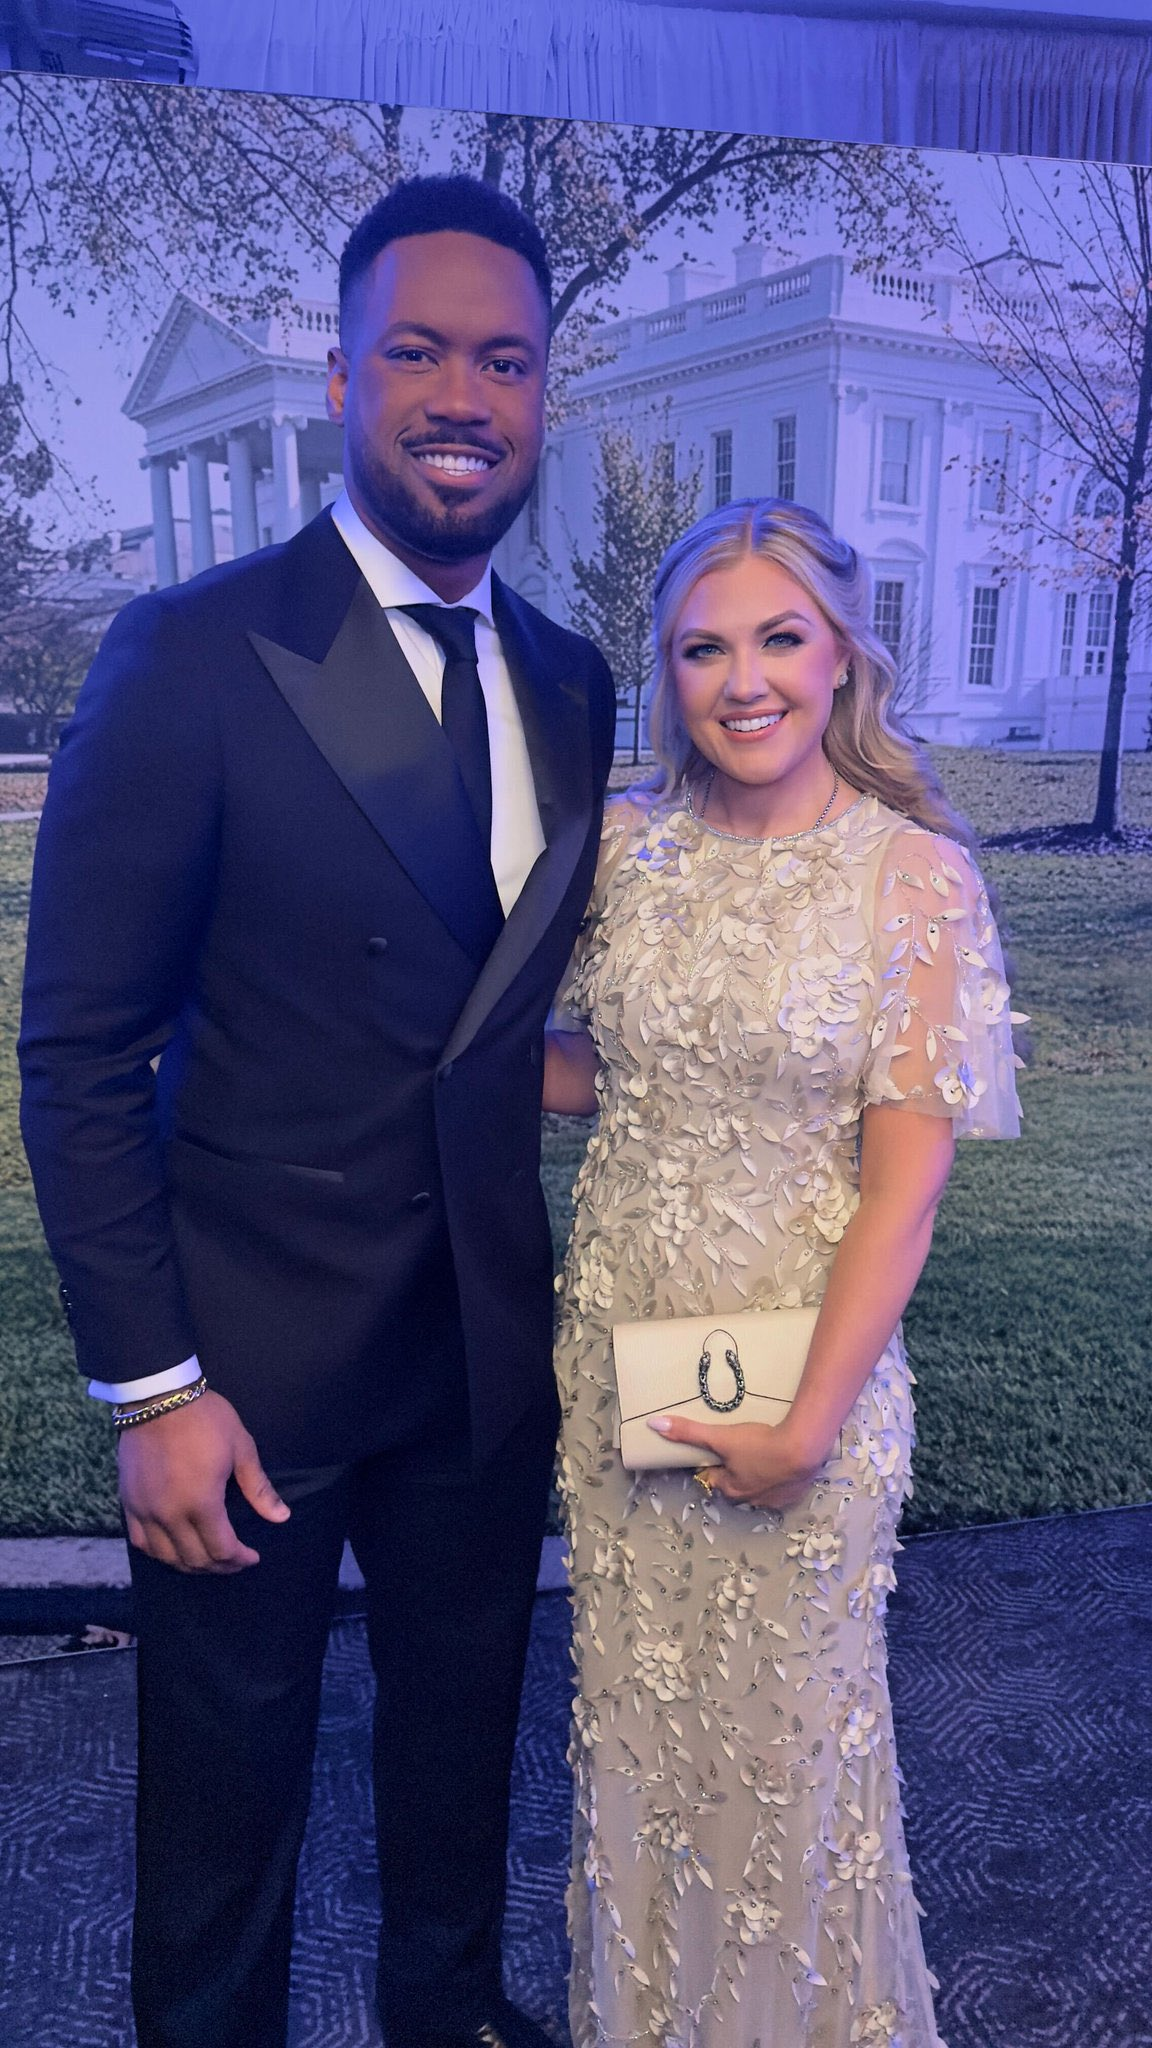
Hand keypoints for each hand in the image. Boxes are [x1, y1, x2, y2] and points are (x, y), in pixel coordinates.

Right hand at [118, 1389, 289, 1573]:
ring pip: (166, 1556)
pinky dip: (160, 1553)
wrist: (157, 1397)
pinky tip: (173, 1550)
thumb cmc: (206, 1419)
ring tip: (207, 1561)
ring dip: (189, 1565)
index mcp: (201, 1502)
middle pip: (194, 1559)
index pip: (222, 1549)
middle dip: (219, 1567)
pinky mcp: (129, 1502)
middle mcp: (170, 1514)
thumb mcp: (241, 1447)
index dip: (240, 1559)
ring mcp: (145, 1510)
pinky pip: (141, 1541)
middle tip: (234, 1562)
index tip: (252, 1557)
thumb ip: (259, 1488)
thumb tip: (281, 1517)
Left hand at [647, 1413, 831, 1508]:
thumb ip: (688, 1432)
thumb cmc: (759, 1445)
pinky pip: (782, 1486)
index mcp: (731, 1488)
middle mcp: (751, 1499)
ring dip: (759, 1473)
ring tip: (764, 1451)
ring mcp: (775, 1499)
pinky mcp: (795, 1494)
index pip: (714, 1477)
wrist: (803, 1450)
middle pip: (736, 1483)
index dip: (714, 1463)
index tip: (720, 1448)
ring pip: (760, 1486)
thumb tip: (653, 1425)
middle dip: (736, 1470)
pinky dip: (781, 1476)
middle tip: (743, 1447)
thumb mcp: (721, 1437)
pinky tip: (783, 1460)